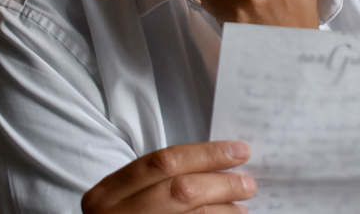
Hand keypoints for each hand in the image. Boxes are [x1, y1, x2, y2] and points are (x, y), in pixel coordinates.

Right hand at [81, 141, 255, 213]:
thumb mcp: (126, 195)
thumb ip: (162, 179)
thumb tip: (217, 164)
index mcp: (111, 191)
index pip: (166, 162)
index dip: (207, 155)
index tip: (239, 151)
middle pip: (181, 191)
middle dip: (221, 185)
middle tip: (248, 183)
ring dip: (223, 210)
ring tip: (241, 205)